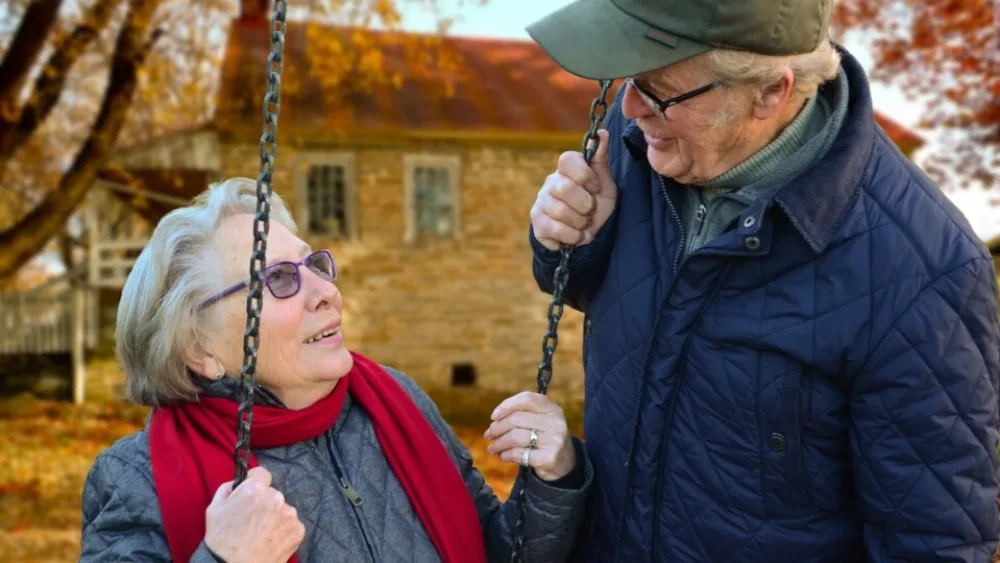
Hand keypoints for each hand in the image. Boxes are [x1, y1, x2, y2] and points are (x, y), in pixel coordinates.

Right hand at [204, 466, 304, 562]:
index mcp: (255, 490)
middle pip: (272, 494)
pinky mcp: (298, 530)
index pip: (262, 474)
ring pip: (283, 509)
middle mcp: (276, 498)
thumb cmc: (221, 541)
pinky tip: (270, 540)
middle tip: (253, 520)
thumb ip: (228, 488)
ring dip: (275, 517)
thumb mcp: (214, 508)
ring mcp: (289, 515)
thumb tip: (240, 481)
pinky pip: (291, 524)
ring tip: (260, 534)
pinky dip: (283, 530)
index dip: (255, 482)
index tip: (253, 492)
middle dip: (264, 503)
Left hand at [484, 391, 575, 481]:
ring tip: (492, 448)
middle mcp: (556, 422)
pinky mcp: (549, 458)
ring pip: (515, 437)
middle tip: (488, 435)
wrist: (565, 463)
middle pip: (516, 419)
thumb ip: (522, 414)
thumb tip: (495, 420)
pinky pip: (519, 454)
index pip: (526, 399)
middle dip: (497, 428)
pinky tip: (503, 456)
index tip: (493, 416)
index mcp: (552, 408)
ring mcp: (554, 440)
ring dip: (498, 443)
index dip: (506, 405)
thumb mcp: (541, 420)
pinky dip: (506, 455)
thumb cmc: (545, 437)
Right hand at [530, 128, 617, 250]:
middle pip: (565, 188)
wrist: (587, 235)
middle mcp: (551, 182)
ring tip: (583, 224)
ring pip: (560, 211)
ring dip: (580, 222)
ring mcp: (541, 201)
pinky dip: (573, 236)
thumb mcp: (604, 183)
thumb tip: (602, 132)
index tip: (595, 188)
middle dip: (585, 204)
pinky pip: (555, 228)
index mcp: (567, 169)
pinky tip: (576, 235)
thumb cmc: (596, 205)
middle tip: (590, 210)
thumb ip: (601, 159)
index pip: (567, 159)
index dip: (584, 175)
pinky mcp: (537, 221)